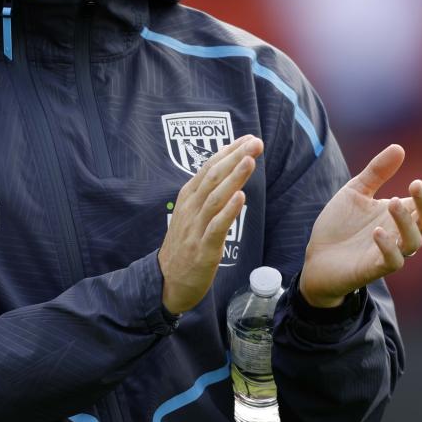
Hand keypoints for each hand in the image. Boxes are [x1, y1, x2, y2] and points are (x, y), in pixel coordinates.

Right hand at [158, 135, 264, 313]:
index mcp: (188, 198)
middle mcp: (191, 208)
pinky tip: (240, 197)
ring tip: (250, 161)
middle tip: (255, 142)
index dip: (229, 152)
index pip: (209, 168)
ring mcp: (196, 228)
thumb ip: (206, 194)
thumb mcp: (191, 214)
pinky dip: (228, 211)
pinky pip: (216, 227)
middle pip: (213, 177)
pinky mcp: (203, 249)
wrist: (166, 283)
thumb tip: (226, 171)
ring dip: (234, 177)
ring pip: (216, 197)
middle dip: (235, 157)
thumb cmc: (184, 246)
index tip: (248, 138)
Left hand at [299, 144, 421, 308]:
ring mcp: (390, 251)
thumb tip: (399, 147)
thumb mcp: (356, 191)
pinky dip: (389, 246)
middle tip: (415, 183)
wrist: (316, 256)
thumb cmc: (340, 224)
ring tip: (393, 202)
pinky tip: (378, 231)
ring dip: (406, 222)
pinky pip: (393, 261)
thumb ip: (377, 172)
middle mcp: (400, 233)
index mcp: (400, 214)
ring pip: (414, 241)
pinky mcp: (374, 268)